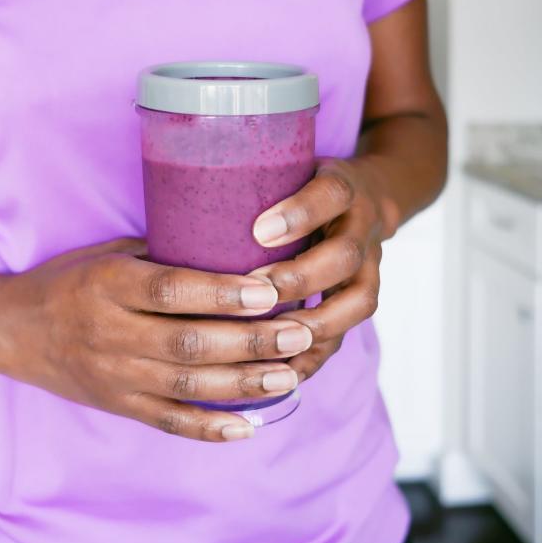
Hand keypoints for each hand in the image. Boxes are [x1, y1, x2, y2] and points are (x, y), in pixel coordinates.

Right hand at [0, 239, 314, 441]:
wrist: (10, 330)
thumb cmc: (66, 282)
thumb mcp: (106, 254)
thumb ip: (161, 254)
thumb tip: (231, 246)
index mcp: (107, 284)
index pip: (171, 290)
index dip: (223, 292)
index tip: (270, 289)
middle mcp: (110, 332)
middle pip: (189, 342)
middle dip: (251, 340)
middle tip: (299, 332)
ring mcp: (113, 374)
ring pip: (186, 384)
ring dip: (243, 384)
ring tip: (289, 374)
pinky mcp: (116, 404)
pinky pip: (167, 421)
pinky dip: (209, 428)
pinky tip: (248, 427)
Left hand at [250, 157, 390, 380]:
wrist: (363, 198)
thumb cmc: (301, 186)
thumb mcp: (285, 170)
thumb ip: (248, 183)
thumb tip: (172, 207)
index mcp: (342, 187)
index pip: (330, 193)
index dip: (299, 214)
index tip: (259, 231)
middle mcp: (362, 226)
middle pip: (345, 254)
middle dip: (300, 277)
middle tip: (256, 290)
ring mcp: (369, 266)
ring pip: (358, 300)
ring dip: (314, 323)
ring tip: (271, 338)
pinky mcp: (359, 300)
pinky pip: (347, 334)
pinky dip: (315, 355)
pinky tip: (281, 372)